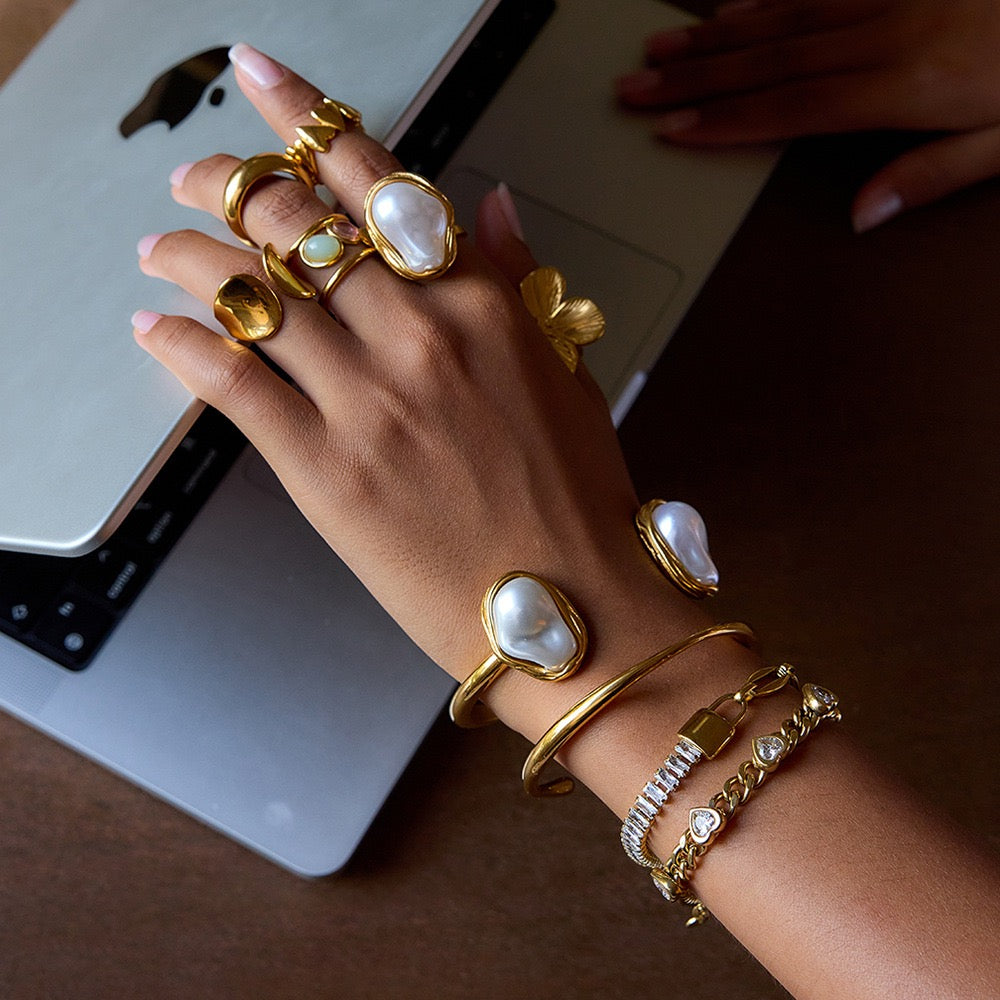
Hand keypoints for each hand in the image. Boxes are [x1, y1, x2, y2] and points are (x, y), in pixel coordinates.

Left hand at [133, 45, 698, 690]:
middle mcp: (419, 336)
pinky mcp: (326, 471)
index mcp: (482, 307)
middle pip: (296, 224)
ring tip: (160, 248)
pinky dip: (186, 346)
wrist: (569, 609)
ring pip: (252, 293)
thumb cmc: (575, 504)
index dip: (304, 117)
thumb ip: (518, 284)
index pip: (379, 182)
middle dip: (226, 184)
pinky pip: (236, 385)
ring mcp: (369, 402)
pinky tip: (159, 328)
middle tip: (194, 179)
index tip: (257, 79)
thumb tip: (491, 207)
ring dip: (189, 256)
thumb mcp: (566, 376)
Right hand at [616, 0, 999, 230]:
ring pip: (782, 16)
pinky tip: (729, 9)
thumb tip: (865, 212)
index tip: (675, 131)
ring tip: (662, 51)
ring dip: (714, 38)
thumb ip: (933, 175)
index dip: (726, 121)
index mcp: (909, 84)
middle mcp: (890, 30)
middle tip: (636, 89)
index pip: (793, 106)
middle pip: (769, 60)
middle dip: (694, 79)